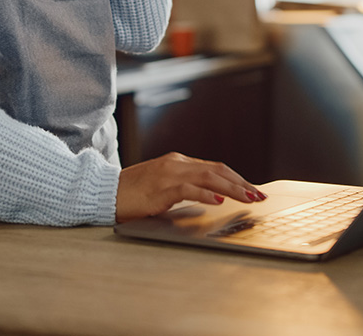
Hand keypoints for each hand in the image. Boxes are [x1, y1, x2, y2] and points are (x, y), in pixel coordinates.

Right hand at [115, 152, 266, 222]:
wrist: (103, 192)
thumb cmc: (132, 193)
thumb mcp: (162, 186)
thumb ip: (184, 186)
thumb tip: (211, 196)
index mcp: (178, 162)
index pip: (215, 167)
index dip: (236, 178)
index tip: (252, 189)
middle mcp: (176, 163)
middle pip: (217, 169)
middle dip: (241, 182)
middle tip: (259, 195)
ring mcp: (168, 173)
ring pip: (208, 176)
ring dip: (232, 188)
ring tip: (248, 197)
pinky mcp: (160, 187)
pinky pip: (188, 188)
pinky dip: (206, 193)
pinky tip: (219, 200)